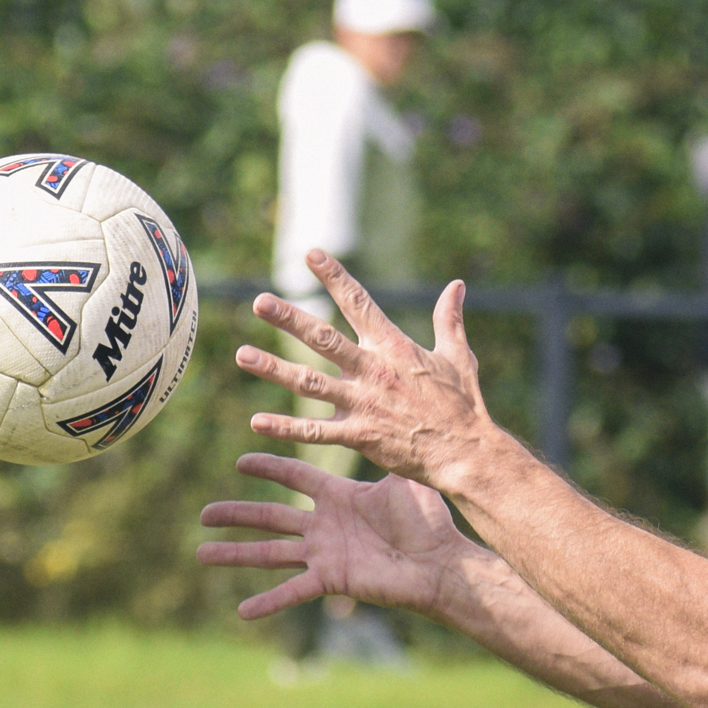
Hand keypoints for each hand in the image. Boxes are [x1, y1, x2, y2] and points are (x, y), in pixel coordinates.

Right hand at [198, 453, 485, 619]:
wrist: (440, 564)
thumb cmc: (429, 522)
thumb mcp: (404, 479)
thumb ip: (386, 453)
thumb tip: (386, 417)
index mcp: (338, 496)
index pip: (294, 477)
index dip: (268, 468)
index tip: (240, 462)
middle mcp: (324, 525)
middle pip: (269, 516)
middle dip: (236, 514)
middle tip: (204, 513)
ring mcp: (324, 554)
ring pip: (269, 553)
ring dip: (236, 553)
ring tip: (202, 553)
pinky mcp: (331, 580)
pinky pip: (293, 591)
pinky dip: (268, 601)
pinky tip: (242, 611)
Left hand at [237, 253, 499, 486]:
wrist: (466, 453)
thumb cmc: (463, 404)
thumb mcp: (458, 356)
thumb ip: (450, 319)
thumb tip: (457, 285)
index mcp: (394, 347)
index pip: (359, 303)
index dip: (335, 277)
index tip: (310, 254)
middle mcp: (373, 371)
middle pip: (323, 339)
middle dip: (290, 319)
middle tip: (259, 302)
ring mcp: (363, 404)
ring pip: (309, 383)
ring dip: (274, 369)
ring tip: (242, 355)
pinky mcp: (359, 436)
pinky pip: (315, 431)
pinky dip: (285, 428)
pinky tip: (257, 422)